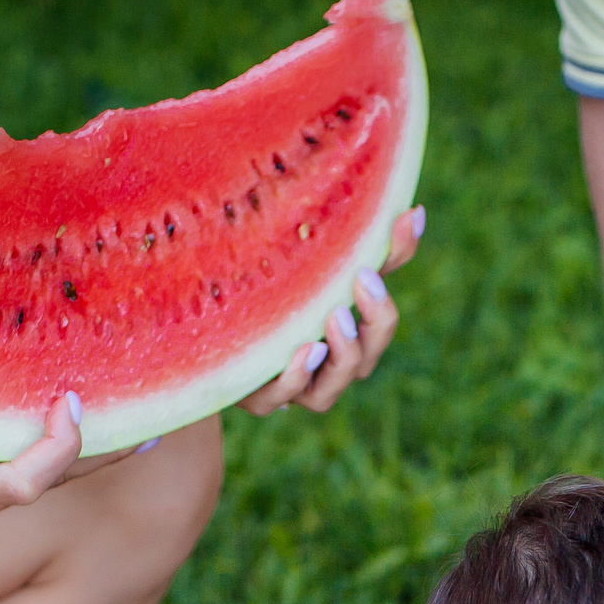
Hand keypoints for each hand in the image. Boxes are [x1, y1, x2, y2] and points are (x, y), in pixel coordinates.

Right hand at [0, 390, 107, 570]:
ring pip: (31, 484)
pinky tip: (48, 428)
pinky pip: (4, 485)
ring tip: (119, 419)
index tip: (74, 403)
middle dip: (102, 452)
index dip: (61, 447)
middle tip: (153, 420)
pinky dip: (35, 455)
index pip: (24, 482)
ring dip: (75, 455)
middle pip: (48, 484)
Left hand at [235, 206, 423, 414]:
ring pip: (337, 381)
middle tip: (363, 279)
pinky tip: (304, 351)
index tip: (396, 225)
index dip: (395, 270)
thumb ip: (344, 238)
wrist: (196, 328)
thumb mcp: (298, 258)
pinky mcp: (260, 396)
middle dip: (374, 319)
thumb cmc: (257, 287)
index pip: (382, 311)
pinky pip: (284, 396)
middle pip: (368, 353)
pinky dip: (297, 376)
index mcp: (343, 327)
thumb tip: (408, 207)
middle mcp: (327, 362)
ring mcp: (296, 383)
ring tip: (337, 317)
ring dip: (343, 352)